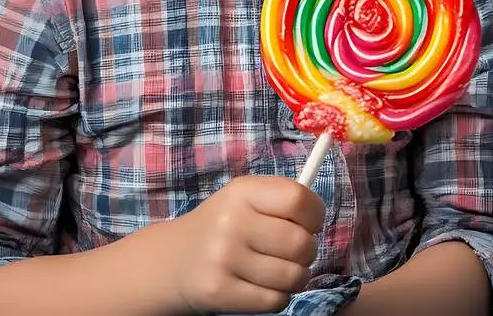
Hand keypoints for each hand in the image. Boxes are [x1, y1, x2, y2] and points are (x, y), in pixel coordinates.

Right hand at [165, 175, 324, 314]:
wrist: (174, 260)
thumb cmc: (224, 226)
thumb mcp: (246, 199)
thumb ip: (282, 200)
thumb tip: (319, 215)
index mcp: (243, 191)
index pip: (298, 199)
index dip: (315, 215)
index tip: (309, 224)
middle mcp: (231, 222)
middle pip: (301, 244)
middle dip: (307, 252)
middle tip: (293, 252)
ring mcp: (223, 258)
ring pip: (293, 276)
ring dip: (294, 278)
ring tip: (278, 271)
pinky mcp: (219, 291)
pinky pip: (275, 301)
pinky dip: (278, 297)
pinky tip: (263, 286)